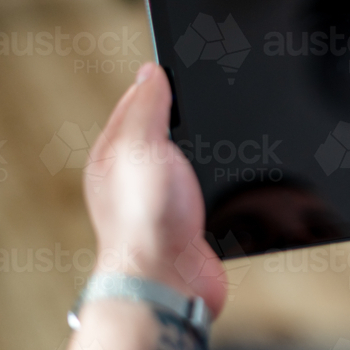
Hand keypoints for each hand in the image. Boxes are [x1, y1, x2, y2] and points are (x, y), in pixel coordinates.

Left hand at [84, 63, 226, 316]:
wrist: (168, 283)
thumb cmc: (145, 220)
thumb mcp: (141, 147)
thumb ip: (147, 108)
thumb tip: (150, 72)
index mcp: (114, 154)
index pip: (136, 104)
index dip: (160, 84)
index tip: (186, 66)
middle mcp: (135, 177)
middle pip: (164, 131)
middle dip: (188, 115)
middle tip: (213, 96)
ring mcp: (163, 201)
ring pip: (190, 161)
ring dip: (209, 151)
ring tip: (228, 133)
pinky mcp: (191, 223)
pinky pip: (209, 190)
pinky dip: (222, 181)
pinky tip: (235, 176)